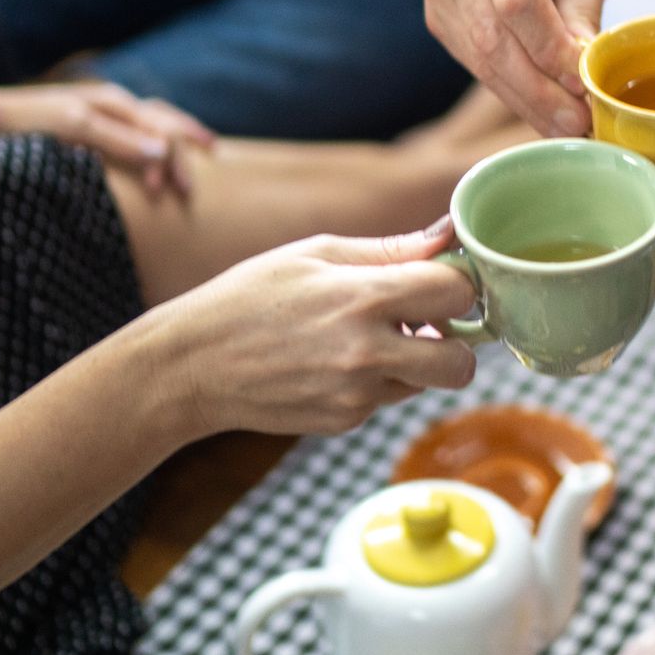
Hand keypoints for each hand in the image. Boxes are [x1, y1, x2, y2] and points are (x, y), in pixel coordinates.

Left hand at [0, 82, 214, 198]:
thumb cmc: (28, 125)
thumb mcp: (75, 130)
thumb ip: (120, 141)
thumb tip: (165, 154)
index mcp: (115, 102)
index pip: (163, 130)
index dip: (176, 162)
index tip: (177, 195)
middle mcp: (111, 103)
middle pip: (164, 122)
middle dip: (187, 149)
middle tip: (201, 178)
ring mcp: (98, 112)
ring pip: (149, 123)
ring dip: (173, 142)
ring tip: (194, 158)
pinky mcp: (83, 125)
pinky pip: (128, 132)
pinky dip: (148, 144)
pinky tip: (148, 160)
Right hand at [157, 223, 477, 439]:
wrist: (191, 365)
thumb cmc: (249, 297)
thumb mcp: (316, 253)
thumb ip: (390, 249)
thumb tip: (447, 234)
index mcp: (363, 298)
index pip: (457, 293)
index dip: (458, 284)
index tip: (441, 281)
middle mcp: (367, 353)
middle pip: (463, 362)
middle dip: (456, 342)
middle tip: (427, 323)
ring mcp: (357, 395)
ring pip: (426, 383)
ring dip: (415, 363)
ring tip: (369, 339)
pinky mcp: (345, 421)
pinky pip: (388, 399)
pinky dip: (377, 382)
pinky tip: (335, 362)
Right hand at [422, 0, 613, 137]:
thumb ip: (583, 9)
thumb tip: (582, 71)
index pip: (518, 1)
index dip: (550, 49)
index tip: (584, 82)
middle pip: (494, 40)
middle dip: (539, 91)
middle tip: (579, 124)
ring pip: (481, 61)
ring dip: (526, 100)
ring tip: (566, 126)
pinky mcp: (438, 18)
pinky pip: (475, 64)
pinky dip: (511, 91)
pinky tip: (541, 110)